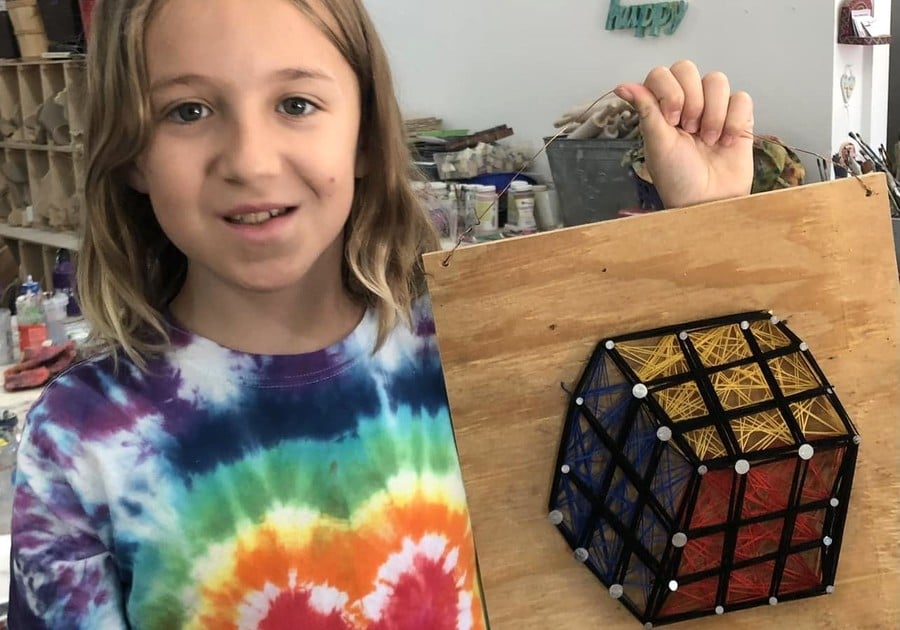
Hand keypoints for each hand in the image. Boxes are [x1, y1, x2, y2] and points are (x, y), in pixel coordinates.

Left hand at [614, 60, 753, 207]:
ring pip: (717, 80)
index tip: (670, 120)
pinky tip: (726, 141)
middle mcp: (686, 103)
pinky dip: (734, 120)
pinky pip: (741, 98)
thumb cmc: (678, 179)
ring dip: (712, 113)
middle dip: (690, 100)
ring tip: (708, 139)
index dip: (668, 91)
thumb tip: (622, 86)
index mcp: (660, 108)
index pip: (661, 74)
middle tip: (688, 130)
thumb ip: (645, 110)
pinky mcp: (738, 117)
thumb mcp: (657, 145)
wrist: (708, 201)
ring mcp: (713, 108)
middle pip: (688, 69)